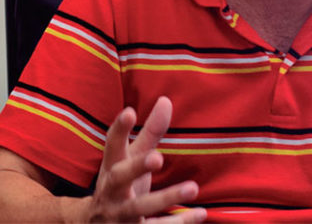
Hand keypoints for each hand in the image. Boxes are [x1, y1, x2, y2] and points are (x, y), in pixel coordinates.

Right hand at [85, 97, 206, 222]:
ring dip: (166, 197)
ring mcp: (121, 215)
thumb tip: (166, 100)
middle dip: (137, 167)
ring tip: (193, 187)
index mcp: (111, 168)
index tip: (129, 111)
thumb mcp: (131, 159)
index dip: (119, 129)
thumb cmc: (120, 184)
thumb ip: (149, 132)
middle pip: (121, 178)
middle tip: (157, 158)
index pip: (112, 145)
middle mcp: (112, 191)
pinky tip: (200, 213)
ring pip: (141, 207)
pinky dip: (179, 223)